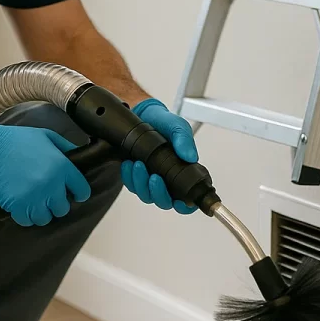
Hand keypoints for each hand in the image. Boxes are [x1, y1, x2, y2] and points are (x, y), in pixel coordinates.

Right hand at [0, 116, 90, 226]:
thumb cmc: (15, 140)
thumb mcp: (46, 136)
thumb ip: (66, 148)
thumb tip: (80, 157)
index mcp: (61, 166)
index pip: (82, 191)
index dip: (78, 192)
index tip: (71, 192)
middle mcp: (51, 184)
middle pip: (63, 208)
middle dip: (56, 203)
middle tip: (46, 195)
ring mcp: (34, 197)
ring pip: (45, 218)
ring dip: (40, 211)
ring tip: (33, 200)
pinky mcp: (17, 206)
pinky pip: (27, 221)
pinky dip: (24, 215)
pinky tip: (21, 204)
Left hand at [121, 98, 197, 213]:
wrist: (142, 114)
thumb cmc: (163, 123)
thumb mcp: (178, 127)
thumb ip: (185, 140)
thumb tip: (191, 157)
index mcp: (182, 172)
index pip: (187, 200)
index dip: (185, 206)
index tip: (180, 201)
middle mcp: (167, 179)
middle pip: (165, 202)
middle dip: (158, 193)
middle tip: (154, 177)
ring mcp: (151, 179)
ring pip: (146, 195)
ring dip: (141, 184)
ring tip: (138, 165)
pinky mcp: (136, 176)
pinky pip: (132, 186)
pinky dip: (129, 178)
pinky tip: (129, 165)